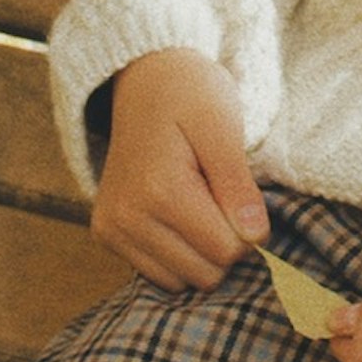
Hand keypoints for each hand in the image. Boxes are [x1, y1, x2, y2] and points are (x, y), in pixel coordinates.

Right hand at [92, 48, 266, 291]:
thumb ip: (238, 186)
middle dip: (224, 242)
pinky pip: (158, 275)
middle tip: (217, 195)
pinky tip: (177, 217)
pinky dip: (177, 255)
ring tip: (196, 203)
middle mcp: (127, 217)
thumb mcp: (223, 127)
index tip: (241, 193)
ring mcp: (112, 229)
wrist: (144, 79)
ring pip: (182, 282)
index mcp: (160, 191)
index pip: (228, 250)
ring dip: (200, 252)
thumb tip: (255, 239)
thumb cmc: (191, 96)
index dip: (248, 228)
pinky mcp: (106, 235)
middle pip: (206, 274)